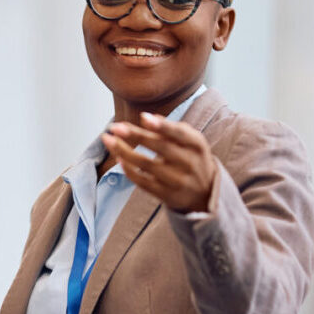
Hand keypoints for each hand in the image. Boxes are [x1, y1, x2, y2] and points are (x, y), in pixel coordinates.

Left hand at [101, 112, 217, 212]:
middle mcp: (190, 163)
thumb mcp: (190, 141)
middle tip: (114, 127)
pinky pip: (144, 182)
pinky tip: (119, 159)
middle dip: (135, 136)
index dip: (162, 126)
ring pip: (147, 165)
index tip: (143, 118)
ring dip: (124, 152)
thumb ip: (170, 129)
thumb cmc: (192, 158)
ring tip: (108, 140)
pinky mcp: (167, 195)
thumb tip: (147, 118)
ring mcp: (179, 181)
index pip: (180, 134)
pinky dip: (129, 171)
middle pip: (160, 147)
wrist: (205, 192)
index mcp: (197, 145)